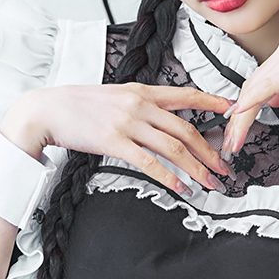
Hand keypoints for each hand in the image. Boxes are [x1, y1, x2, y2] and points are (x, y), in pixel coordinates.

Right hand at [1, 83, 232, 193]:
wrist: (47, 110)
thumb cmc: (77, 105)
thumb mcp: (113, 94)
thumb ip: (137, 103)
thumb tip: (157, 116)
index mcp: (141, 90)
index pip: (185, 94)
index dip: (212, 101)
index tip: (231, 109)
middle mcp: (139, 104)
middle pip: (185, 129)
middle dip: (209, 151)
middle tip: (223, 167)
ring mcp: (128, 123)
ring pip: (173, 148)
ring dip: (195, 168)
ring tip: (208, 182)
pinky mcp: (114, 142)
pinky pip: (150, 163)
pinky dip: (169, 177)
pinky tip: (180, 188)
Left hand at [221, 32, 278, 156]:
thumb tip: (271, 101)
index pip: (259, 81)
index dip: (246, 103)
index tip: (237, 121)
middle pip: (251, 85)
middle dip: (238, 115)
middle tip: (230, 137)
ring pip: (253, 88)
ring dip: (241, 117)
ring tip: (234, 138)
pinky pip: (263, 87)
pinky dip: (250, 104)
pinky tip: (240, 117)